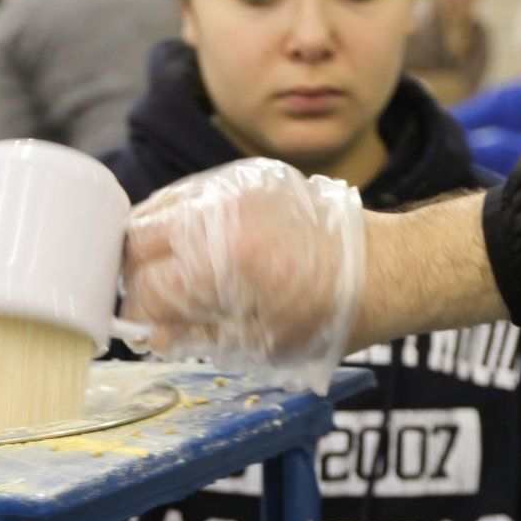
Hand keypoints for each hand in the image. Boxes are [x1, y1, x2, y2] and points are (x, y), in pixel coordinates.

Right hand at [121, 158, 364, 393]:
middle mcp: (221, 216)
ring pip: (156, 210)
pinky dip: (178, 221)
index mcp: (226, 264)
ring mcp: (232, 188)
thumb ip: (199, 336)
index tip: (148, 329)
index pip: (149, 287)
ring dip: (152, 246)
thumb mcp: (262, 344)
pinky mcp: (245, 176)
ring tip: (172, 275)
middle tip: (155, 302)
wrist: (384, 268)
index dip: (142, 315)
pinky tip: (194, 247)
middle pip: (138, 241)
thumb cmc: (331, 316)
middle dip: (137, 277)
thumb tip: (154, 334)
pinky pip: (188, 193)